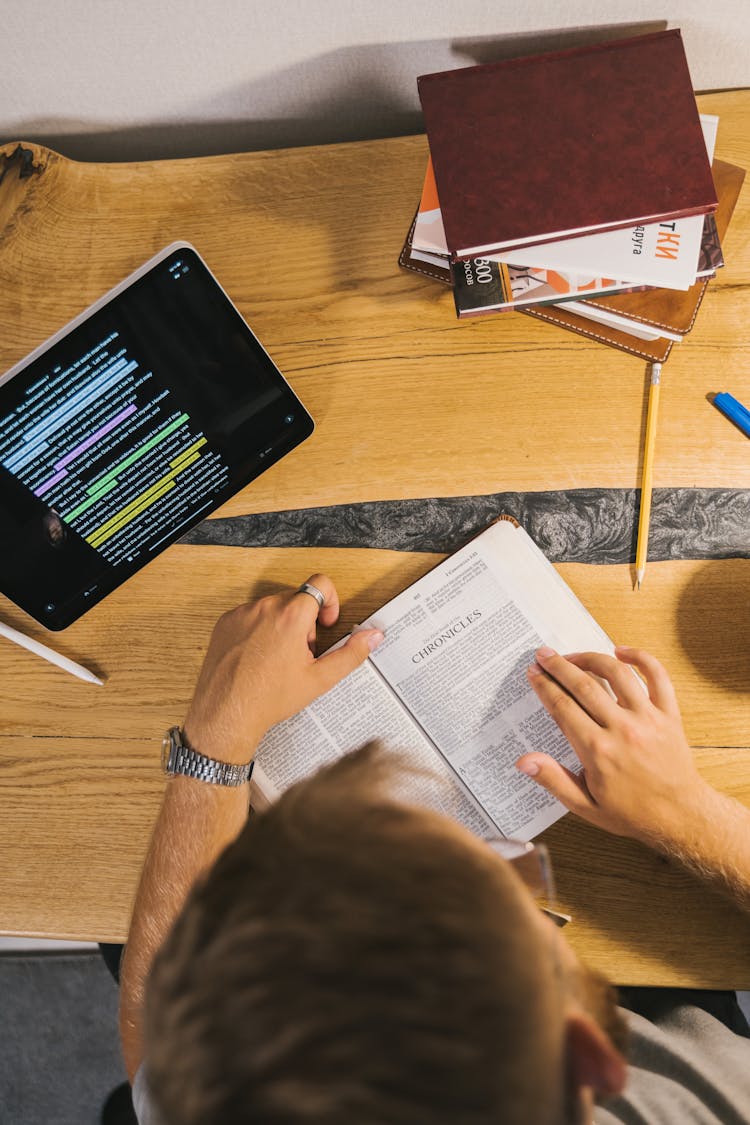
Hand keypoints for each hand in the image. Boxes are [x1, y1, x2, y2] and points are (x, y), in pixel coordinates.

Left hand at [183, 574, 382, 763]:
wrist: (226, 714)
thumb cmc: (270, 699)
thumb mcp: (320, 679)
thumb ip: (352, 653)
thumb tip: (373, 636)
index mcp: (291, 616)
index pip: (320, 583)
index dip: (330, 601)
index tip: (325, 622)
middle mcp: (265, 608)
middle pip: (296, 599)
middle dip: (304, 622)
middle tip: (300, 654)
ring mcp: (242, 614)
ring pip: (273, 608)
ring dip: (281, 626)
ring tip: (277, 660)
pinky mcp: (225, 622)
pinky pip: (250, 615)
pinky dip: (258, 630)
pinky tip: (257, 659)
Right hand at [516, 646, 709, 844]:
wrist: (680, 817)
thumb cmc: (632, 813)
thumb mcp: (586, 805)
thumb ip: (554, 780)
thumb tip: (524, 761)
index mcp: (598, 751)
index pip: (563, 707)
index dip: (544, 686)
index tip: (534, 673)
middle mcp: (622, 729)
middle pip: (584, 685)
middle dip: (559, 666)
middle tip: (544, 655)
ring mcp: (648, 718)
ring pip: (617, 673)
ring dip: (592, 658)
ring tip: (575, 655)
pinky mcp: (668, 714)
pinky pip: (657, 676)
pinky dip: (641, 658)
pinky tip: (622, 651)